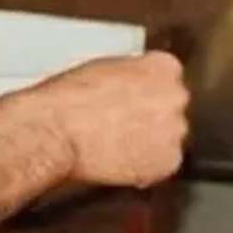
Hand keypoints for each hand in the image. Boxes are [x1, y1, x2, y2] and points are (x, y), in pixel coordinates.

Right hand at [23, 52, 188, 188]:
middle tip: (121, 123)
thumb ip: (129, 75)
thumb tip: (131, 86)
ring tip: (116, 144)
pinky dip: (145, 167)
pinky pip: (162, 165)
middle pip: (171, 107)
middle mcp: (176, 96)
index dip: (146, 90)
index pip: (167, 76)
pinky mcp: (168, 163)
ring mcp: (175, 131)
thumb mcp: (102, 68)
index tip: (133, 99)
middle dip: (152, 116)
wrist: (56, 132)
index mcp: (162, 66)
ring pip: (168, 137)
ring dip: (149, 142)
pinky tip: (119, 160)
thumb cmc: (67, 99)